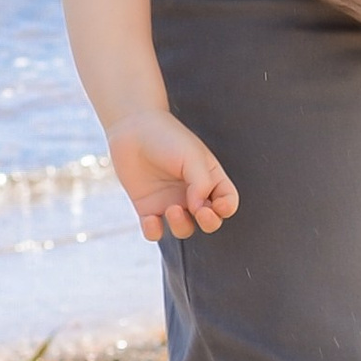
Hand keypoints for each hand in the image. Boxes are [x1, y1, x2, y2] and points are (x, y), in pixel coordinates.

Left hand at [107, 113, 239, 241]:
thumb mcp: (192, 157)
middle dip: (210, 223)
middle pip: (210, 221)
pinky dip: (154, 232)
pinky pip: (155, 232)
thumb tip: (200, 209)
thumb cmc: (167, 138)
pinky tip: (151, 220)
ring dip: (181, 225)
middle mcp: (192, 193)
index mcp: (209, 178)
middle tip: (201, 213)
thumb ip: (202, 184)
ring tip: (172, 209)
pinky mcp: (148, 208)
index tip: (218, 205)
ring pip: (184, 229)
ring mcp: (170, 202)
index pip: (227, 201)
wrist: (132, 129)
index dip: (227, 208)